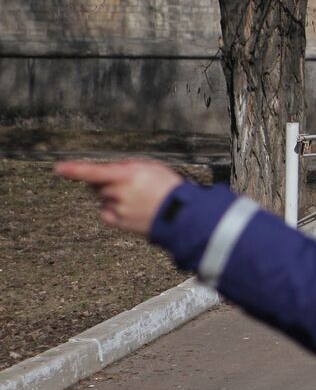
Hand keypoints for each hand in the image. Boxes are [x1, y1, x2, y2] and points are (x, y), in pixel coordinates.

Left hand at [54, 160, 184, 236]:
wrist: (182, 216)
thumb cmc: (170, 188)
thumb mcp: (153, 167)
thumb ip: (129, 166)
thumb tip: (111, 170)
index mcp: (128, 176)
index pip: (95, 172)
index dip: (75, 170)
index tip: (59, 168)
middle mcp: (119, 193)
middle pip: (97, 186)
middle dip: (106, 183)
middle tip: (129, 184)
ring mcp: (118, 209)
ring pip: (103, 199)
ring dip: (114, 196)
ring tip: (139, 199)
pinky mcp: (119, 223)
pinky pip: (106, 213)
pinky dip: (113, 210)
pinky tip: (130, 209)